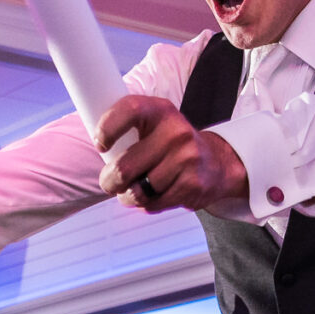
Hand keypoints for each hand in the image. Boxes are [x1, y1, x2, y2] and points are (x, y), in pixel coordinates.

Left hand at [94, 95, 246, 210]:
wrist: (217, 162)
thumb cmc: (173, 145)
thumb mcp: (154, 126)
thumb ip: (128, 130)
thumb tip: (97, 149)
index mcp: (161, 111)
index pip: (129, 109)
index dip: (108, 128)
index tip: (100, 144)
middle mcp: (176, 132)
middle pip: (125, 167)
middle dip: (109, 181)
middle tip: (110, 183)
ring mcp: (186, 158)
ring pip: (137, 191)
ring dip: (128, 196)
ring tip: (133, 190)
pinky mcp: (192, 184)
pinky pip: (153, 203)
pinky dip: (147, 204)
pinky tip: (154, 194)